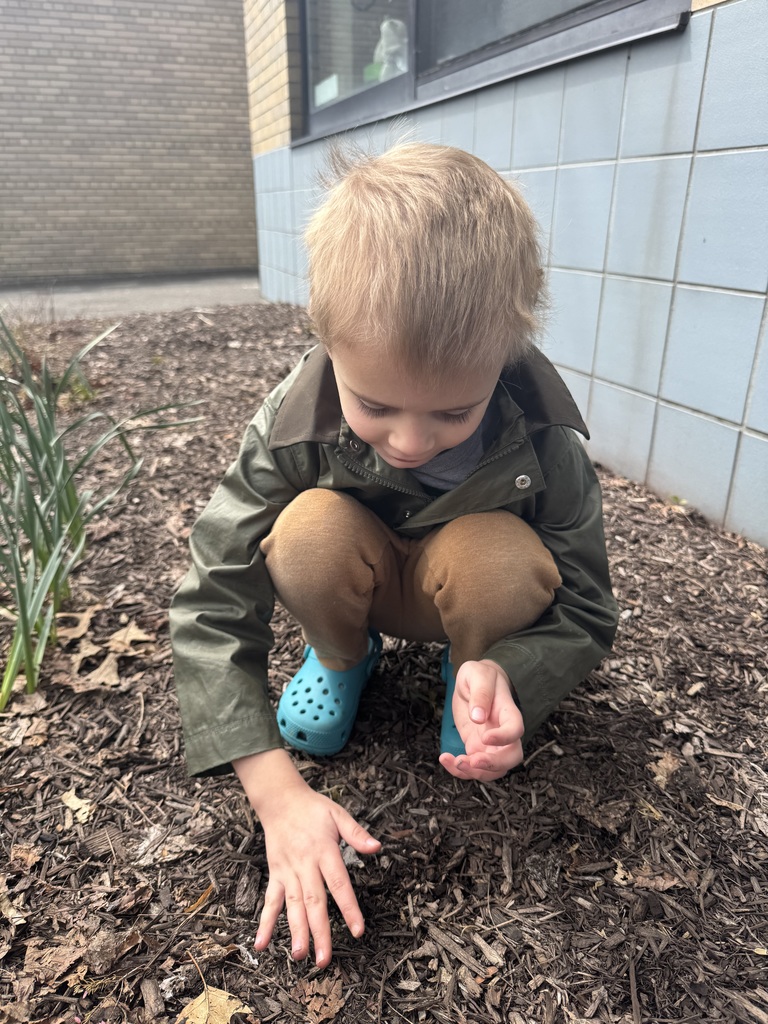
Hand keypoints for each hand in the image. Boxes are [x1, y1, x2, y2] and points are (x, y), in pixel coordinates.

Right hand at [234, 749, 379, 967]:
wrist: (280, 800)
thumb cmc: (313, 809)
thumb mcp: (338, 814)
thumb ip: (356, 833)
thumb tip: (377, 847)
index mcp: (324, 851)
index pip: (338, 884)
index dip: (348, 908)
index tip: (358, 930)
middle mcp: (304, 865)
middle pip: (314, 902)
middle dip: (319, 932)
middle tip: (325, 959)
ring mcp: (287, 872)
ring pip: (292, 906)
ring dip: (295, 932)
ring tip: (300, 956)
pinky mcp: (275, 874)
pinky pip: (270, 901)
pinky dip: (265, 923)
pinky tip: (261, 944)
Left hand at [438, 659, 523, 781]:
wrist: (474, 682)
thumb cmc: (480, 675)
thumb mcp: (477, 675)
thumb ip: (480, 693)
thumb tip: (478, 716)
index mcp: (508, 712)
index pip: (516, 730)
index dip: (504, 738)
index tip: (485, 736)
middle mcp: (503, 732)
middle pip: (511, 757)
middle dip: (493, 765)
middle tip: (473, 761)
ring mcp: (491, 743)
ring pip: (493, 769)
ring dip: (475, 773)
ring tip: (454, 761)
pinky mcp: (476, 747)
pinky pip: (473, 767)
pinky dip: (459, 769)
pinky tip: (445, 758)